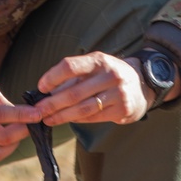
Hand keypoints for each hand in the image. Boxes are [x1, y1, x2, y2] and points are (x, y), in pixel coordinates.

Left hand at [30, 51, 157, 125]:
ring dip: (62, 116)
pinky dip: (77, 120)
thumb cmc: (108, 74)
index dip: (52, 77)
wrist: (142, 84)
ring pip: (83, 108)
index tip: (41, 87)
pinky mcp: (122, 110)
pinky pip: (94, 117)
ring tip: (48, 119)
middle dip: (52, 104)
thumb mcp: (94, 66)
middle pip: (74, 92)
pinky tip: (67, 120)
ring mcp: (118, 93)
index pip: (70, 66)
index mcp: (98, 60)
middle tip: (38, 111)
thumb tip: (46, 91)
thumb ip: (73, 77)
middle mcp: (109, 75)